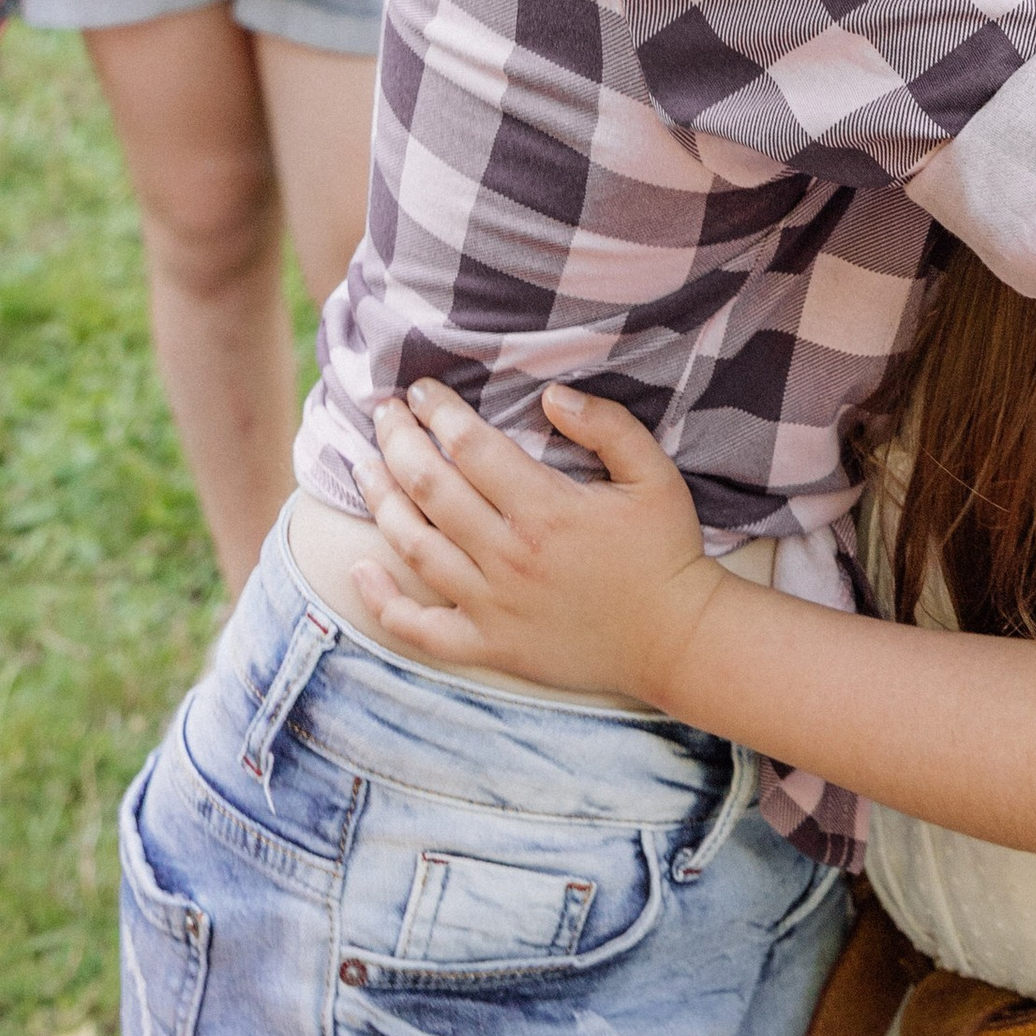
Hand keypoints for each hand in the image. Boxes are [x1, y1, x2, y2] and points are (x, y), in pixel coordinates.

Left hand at [355, 381, 725, 710]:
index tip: (420, 391)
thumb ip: (608, 425)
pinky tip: (360, 568)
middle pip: (430, 487)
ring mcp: (492, 605)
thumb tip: (550, 395)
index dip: (438, 412)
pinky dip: (382, 600)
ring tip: (363, 465)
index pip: (470, 446)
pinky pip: (419, 628)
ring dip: (380, 500)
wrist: (675, 638)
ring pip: (414, 546)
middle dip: (398, 441)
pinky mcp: (489, 645)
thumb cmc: (665, 551)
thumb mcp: (654, 474)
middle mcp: (509, 556)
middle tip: (383, 413)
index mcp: (546, 510)